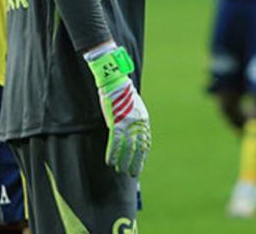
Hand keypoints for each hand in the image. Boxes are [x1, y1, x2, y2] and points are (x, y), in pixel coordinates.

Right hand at [86, 46, 150, 176]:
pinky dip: (112, 154)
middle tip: (132, 174)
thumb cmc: (122, 93)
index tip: (139, 165)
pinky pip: (115, 143)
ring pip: (127, 149)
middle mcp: (138, 124)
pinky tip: (110, 162)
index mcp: (143, 121)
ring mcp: (127, 124)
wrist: (115, 81)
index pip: (146, 143)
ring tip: (121, 171)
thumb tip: (132, 130)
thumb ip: (135, 119)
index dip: (142, 156)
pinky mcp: (116, 123)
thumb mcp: (134, 107)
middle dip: (135, 163)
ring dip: (124, 162)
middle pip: (139, 148)